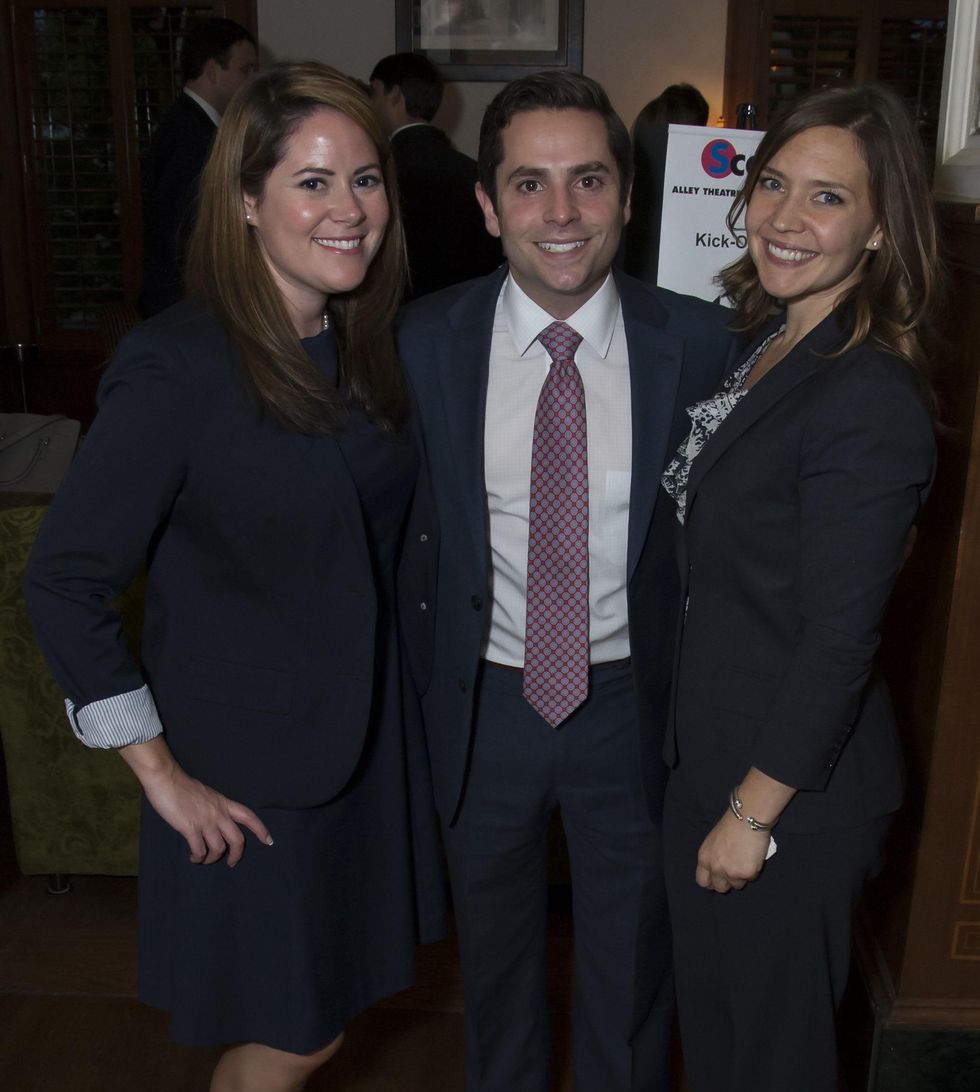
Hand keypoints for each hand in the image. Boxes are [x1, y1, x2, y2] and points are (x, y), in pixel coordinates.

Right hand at [119, 738, 271, 865]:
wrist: (167, 780)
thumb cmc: (183, 786)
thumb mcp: (207, 795)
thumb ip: (214, 808)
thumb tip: (214, 822)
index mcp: (224, 803)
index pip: (248, 816)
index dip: (261, 830)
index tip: (268, 841)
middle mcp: (219, 813)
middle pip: (237, 839)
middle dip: (236, 855)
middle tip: (232, 863)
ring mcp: (206, 821)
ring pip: (218, 849)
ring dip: (212, 859)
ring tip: (204, 860)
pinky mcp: (190, 828)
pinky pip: (200, 850)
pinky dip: (198, 858)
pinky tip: (193, 857)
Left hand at [695, 811, 768, 892]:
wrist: (747, 819)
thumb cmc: (731, 826)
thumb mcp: (713, 842)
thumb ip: (713, 857)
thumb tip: (718, 870)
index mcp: (704, 858)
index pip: (702, 881)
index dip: (712, 882)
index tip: (719, 880)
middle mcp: (715, 868)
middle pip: (720, 888)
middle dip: (728, 883)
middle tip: (735, 872)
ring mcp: (731, 872)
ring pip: (737, 885)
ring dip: (741, 876)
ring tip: (745, 859)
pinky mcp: (747, 873)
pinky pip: (751, 878)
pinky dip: (753, 870)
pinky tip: (753, 856)